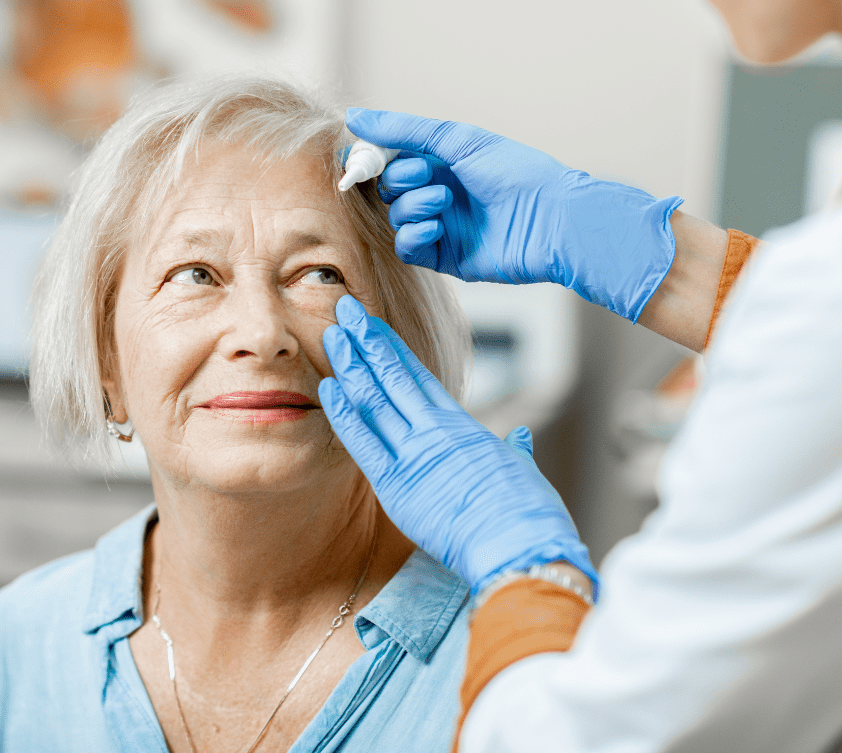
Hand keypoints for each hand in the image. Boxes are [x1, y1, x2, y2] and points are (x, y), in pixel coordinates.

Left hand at [320, 295, 597, 594]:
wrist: (522, 549)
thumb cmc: (529, 516)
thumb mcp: (523, 472)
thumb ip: (516, 450)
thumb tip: (521, 437)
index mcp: (461, 426)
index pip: (416, 375)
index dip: (390, 346)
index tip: (370, 325)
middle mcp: (435, 432)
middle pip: (391, 375)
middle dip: (365, 341)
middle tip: (343, 310)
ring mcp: (415, 455)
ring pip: (375, 400)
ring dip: (350, 365)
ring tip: (332, 335)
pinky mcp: (399, 486)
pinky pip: (364, 444)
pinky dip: (345, 415)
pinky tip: (328, 387)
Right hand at [349, 107, 682, 322]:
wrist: (551, 218)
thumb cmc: (514, 171)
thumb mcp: (456, 139)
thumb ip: (403, 130)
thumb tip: (354, 117)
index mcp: (441, 162)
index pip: (390, 160)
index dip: (374, 160)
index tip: (364, 159)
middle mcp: (438, 192)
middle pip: (388, 189)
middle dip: (400, 181)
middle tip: (427, 175)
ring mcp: (441, 225)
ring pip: (396, 218)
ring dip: (413, 206)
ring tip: (444, 201)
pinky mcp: (446, 256)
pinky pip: (408, 248)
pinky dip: (413, 236)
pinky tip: (437, 227)